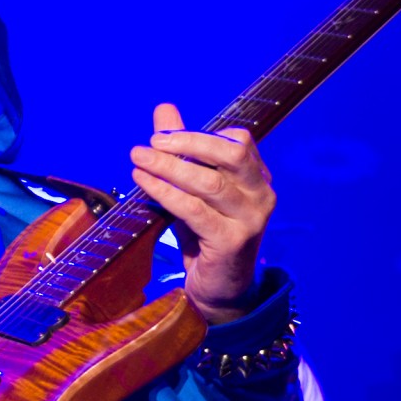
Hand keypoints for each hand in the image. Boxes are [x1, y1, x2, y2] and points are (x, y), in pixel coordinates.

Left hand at [129, 102, 275, 323]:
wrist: (219, 290)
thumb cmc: (206, 236)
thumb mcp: (194, 190)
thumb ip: (182, 151)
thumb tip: (163, 109)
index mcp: (257, 178)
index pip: (238, 141)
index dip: (199, 134)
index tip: (163, 136)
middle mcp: (262, 195)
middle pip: (231, 153)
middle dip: (187, 142)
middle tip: (150, 142)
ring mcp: (251, 220)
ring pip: (209, 182)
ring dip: (169, 167)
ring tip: (138, 159)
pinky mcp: (232, 241)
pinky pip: (194, 209)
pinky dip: (165, 193)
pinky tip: (144, 184)